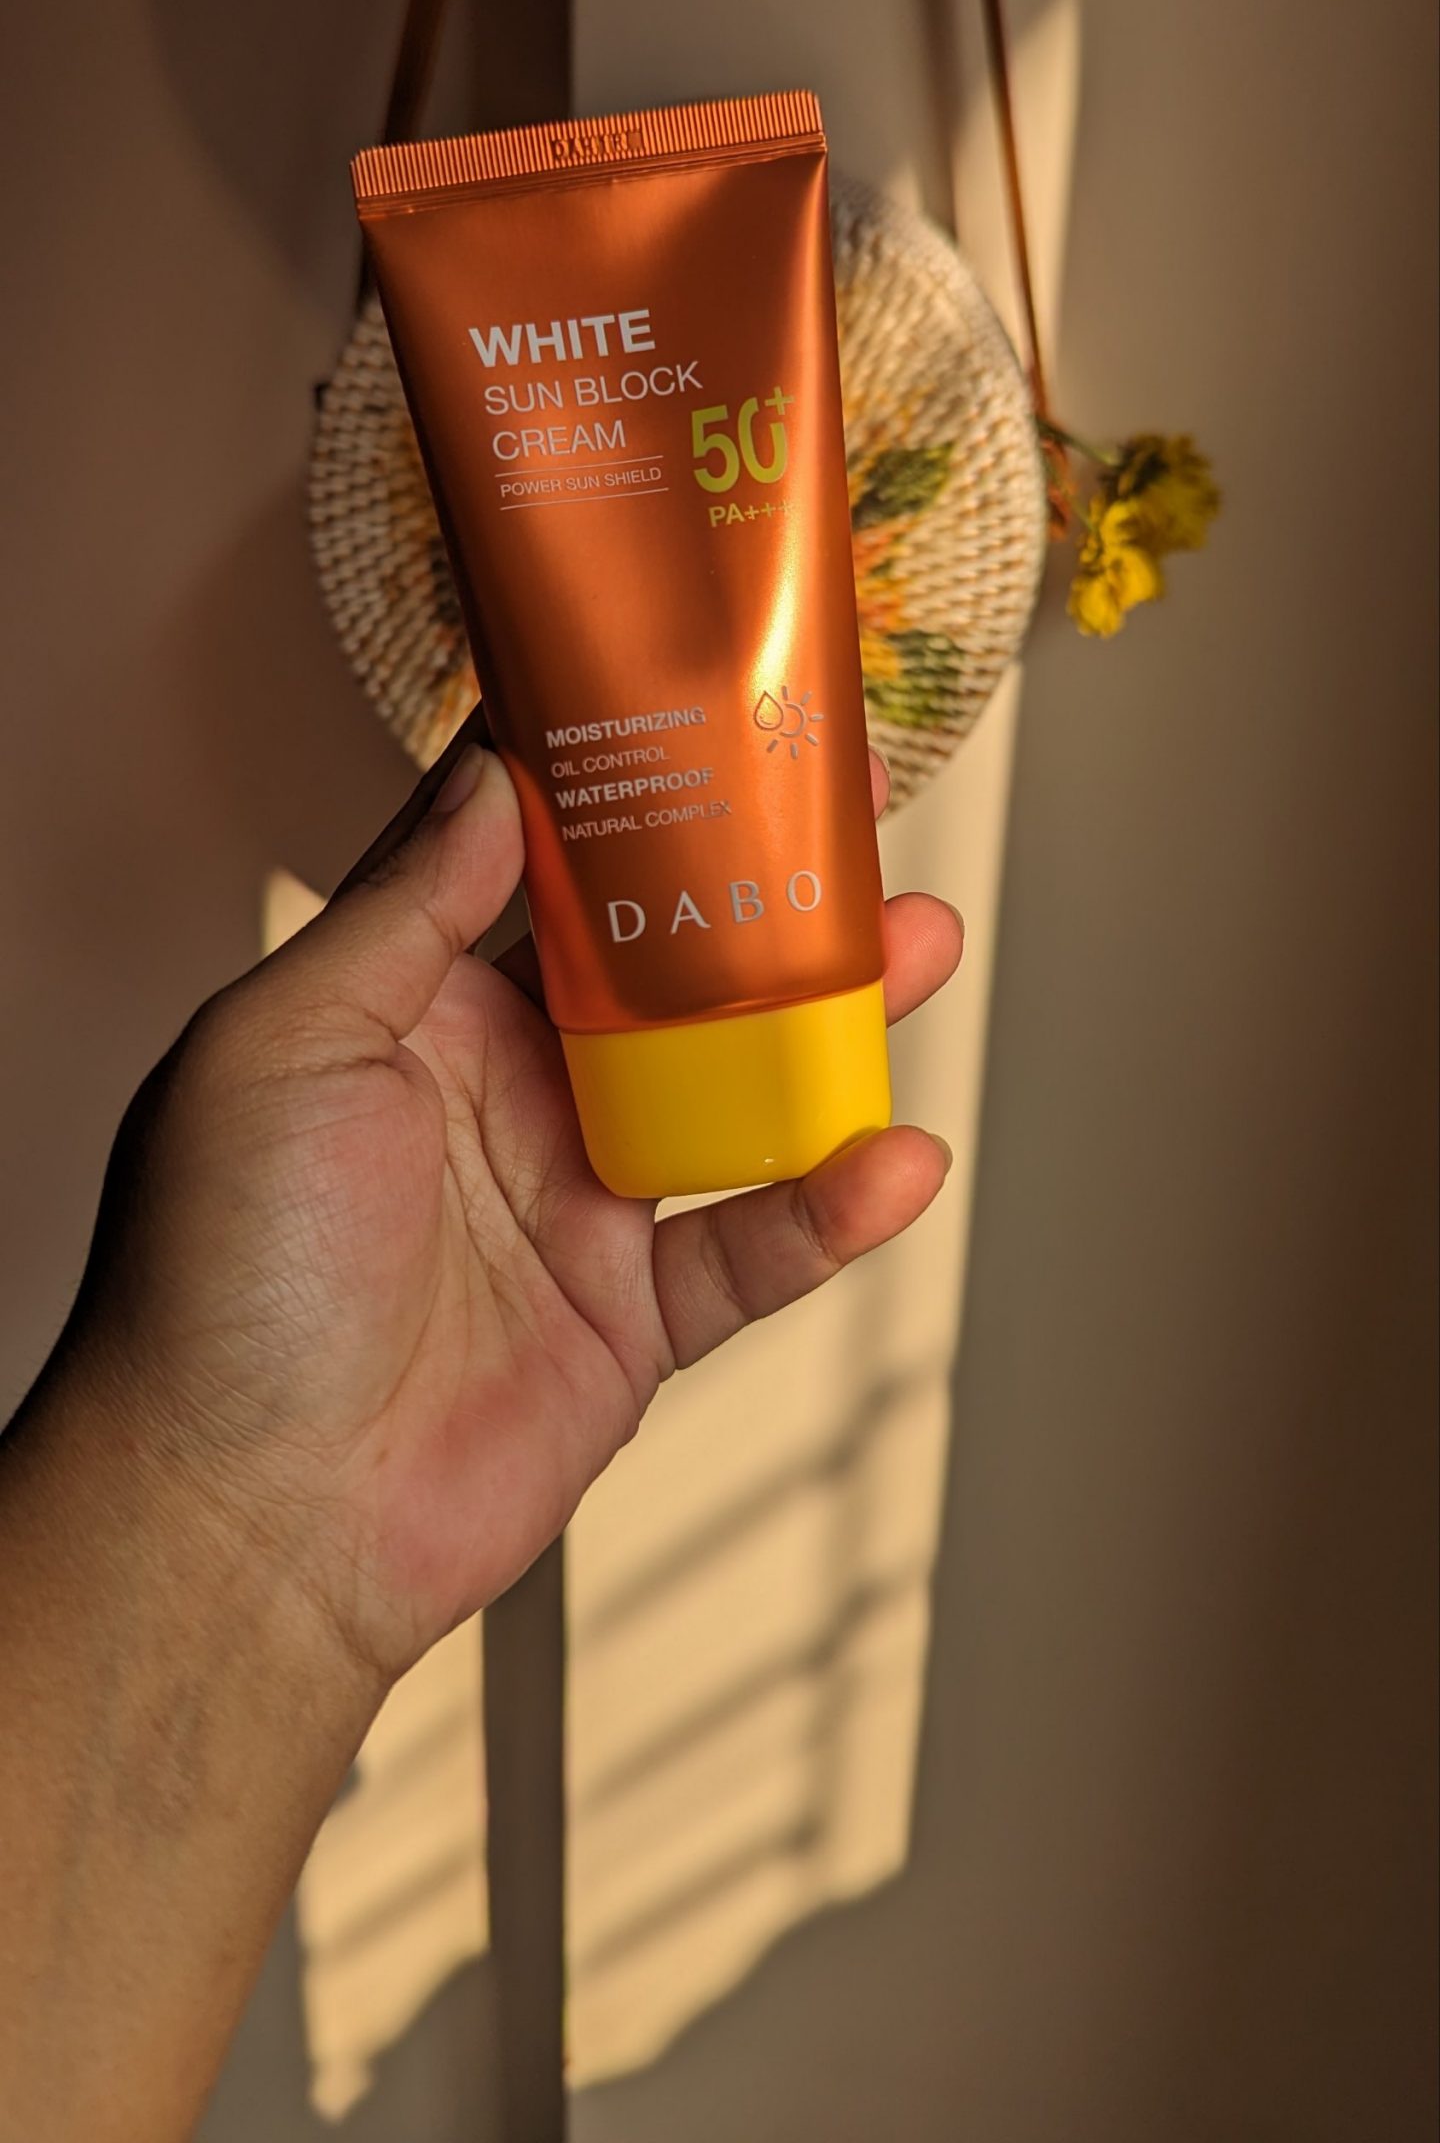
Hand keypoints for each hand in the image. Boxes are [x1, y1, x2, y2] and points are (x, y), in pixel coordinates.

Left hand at [75, 729, 962, 1693]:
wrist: (245, 1514)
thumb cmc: (218, 1279)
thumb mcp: (285, 1041)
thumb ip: (405, 906)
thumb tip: (489, 773)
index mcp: (414, 1010)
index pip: (539, 869)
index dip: (624, 790)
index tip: (703, 714)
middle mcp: (505, 1092)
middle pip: (665, 964)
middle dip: (761, 885)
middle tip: (850, 809)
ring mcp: (577, 1200)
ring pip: (734, 1085)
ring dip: (828, 1018)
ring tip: (915, 943)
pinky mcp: (633, 1315)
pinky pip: (753, 1242)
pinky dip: (830, 1203)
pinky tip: (890, 1156)